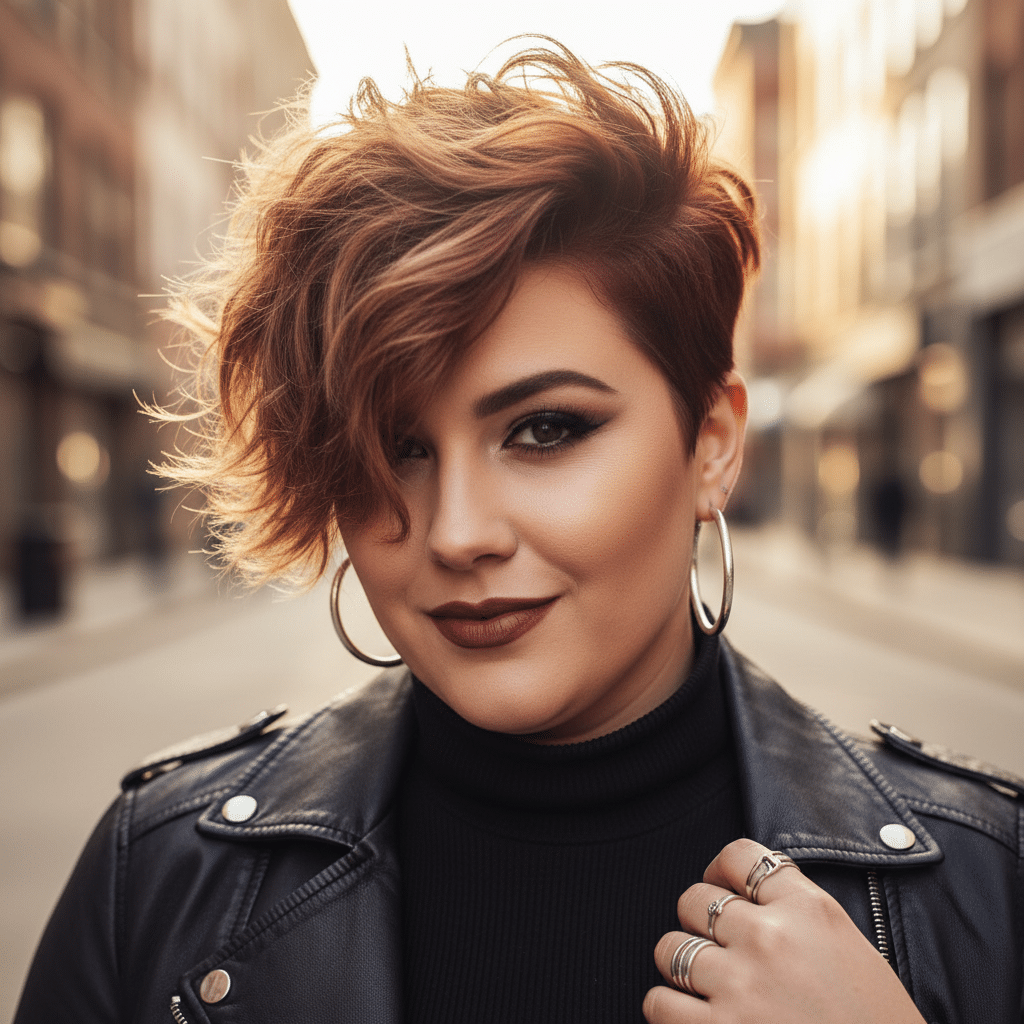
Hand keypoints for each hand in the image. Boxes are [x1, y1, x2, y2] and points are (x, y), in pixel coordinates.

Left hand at [643, 838, 925, 1023]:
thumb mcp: (851, 950)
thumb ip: (797, 915)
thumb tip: (744, 898)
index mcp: (809, 910)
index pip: (739, 855)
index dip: (720, 871)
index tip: (721, 889)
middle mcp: (770, 938)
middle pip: (695, 900)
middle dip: (699, 923)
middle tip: (718, 950)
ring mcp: (741, 986)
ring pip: (671, 949)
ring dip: (682, 968)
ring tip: (706, 988)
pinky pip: (659, 1003)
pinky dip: (668, 1010)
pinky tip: (693, 1018)